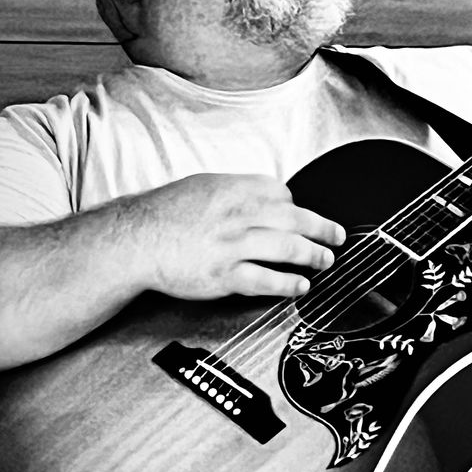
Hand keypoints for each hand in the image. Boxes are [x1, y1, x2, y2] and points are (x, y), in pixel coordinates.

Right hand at [123, 173, 346, 299]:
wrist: (133, 241)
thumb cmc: (165, 214)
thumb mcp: (203, 186)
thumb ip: (237, 189)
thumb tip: (271, 194)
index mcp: (234, 189)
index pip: (281, 193)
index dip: (296, 205)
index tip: (304, 215)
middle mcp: (238, 215)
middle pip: (295, 219)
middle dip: (323, 229)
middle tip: (337, 236)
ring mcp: (233, 246)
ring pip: (288, 248)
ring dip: (314, 255)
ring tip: (326, 260)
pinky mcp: (224, 276)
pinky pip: (266, 280)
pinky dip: (289, 283)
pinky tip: (301, 286)